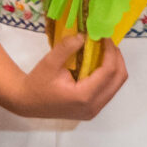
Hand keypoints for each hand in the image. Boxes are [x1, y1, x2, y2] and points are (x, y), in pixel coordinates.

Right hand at [5, 34, 127, 119]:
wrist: (27, 102)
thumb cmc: (37, 83)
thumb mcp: (49, 62)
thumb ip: (67, 48)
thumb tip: (85, 36)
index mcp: (84, 96)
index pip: (109, 71)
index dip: (111, 51)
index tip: (105, 36)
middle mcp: (93, 106)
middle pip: (119, 79)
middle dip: (117, 57)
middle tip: (107, 42)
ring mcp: (94, 110)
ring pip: (116, 84)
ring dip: (114, 65)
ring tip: (104, 50)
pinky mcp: (92, 109)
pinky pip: (109, 89)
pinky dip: (108, 74)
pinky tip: (99, 62)